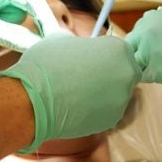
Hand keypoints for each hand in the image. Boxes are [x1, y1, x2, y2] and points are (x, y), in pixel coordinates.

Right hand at [0, 34, 139, 151]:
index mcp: (119, 48)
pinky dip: (97, 111)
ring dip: (104, 95)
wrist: (34, 100)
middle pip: (125, 73)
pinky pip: (108, 112)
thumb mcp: (64, 41)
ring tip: (80, 96)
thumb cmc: (47, 64)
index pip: (121, 52)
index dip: (107, 57)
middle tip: (89, 79)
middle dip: (111, 76)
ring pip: (117, 95)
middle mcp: (127, 72)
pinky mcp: (113, 120)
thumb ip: (83, 45)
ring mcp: (122, 98)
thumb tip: (83, 50)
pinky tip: (79, 109)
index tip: (94, 62)